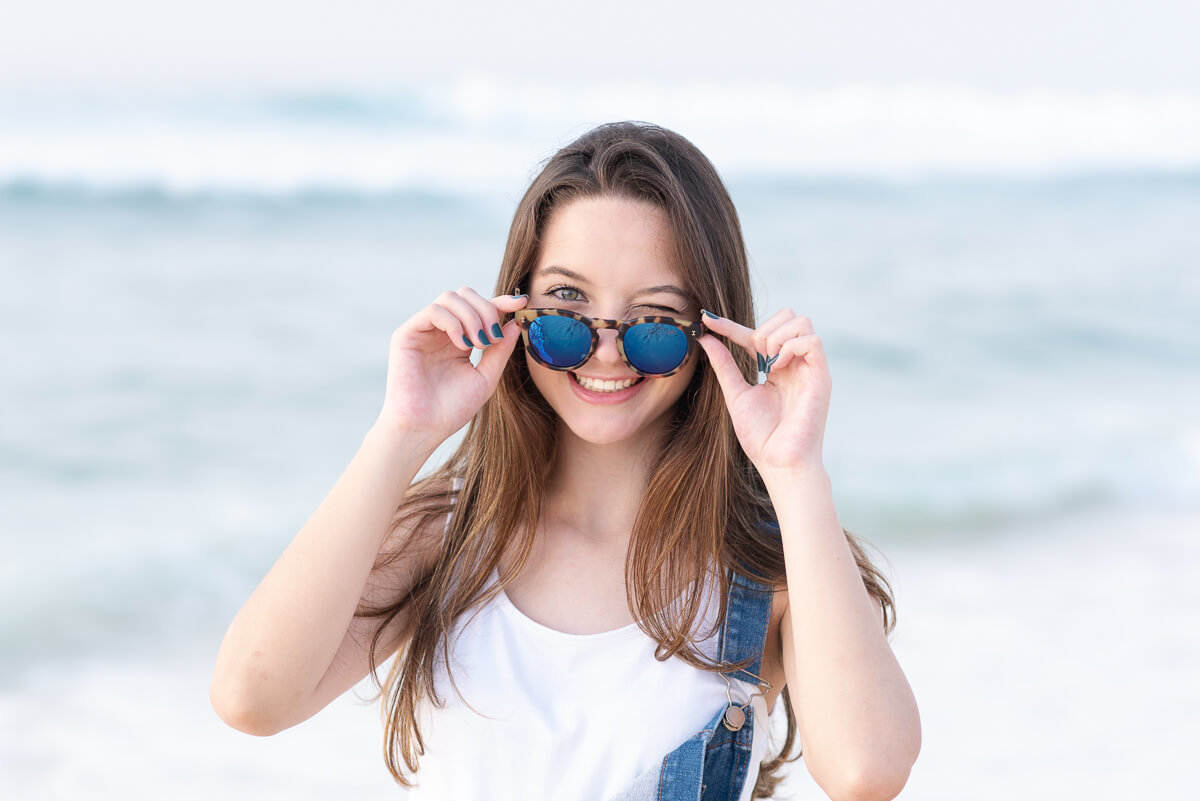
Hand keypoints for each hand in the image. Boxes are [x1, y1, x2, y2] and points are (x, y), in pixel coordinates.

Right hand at [377, 289, 527, 444]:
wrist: (425, 428)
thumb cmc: (452, 409)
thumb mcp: (486, 377)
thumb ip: (501, 350)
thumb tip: (515, 322)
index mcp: (460, 339)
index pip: (480, 309)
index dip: (501, 301)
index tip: (521, 303)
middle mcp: (442, 331)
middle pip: (466, 294)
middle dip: (486, 309)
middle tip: (493, 338)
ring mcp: (424, 330)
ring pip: (450, 297)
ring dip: (472, 316)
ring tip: (478, 345)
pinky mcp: (407, 334)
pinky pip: (434, 310)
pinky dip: (454, 323)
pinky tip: (462, 346)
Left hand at [697, 309, 830, 473]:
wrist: (779, 463)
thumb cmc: (761, 438)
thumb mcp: (736, 394)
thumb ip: (724, 364)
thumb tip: (705, 337)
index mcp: (777, 369)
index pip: (756, 335)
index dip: (731, 326)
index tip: (706, 320)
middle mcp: (795, 365)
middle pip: (788, 317)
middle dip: (763, 329)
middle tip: (754, 358)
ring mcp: (809, 369)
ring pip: (802, 322)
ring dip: (776, 336)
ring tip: (766, 364)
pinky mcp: (821, 377)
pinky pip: (812, 341)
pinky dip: (790, 346)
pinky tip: (777, 366)